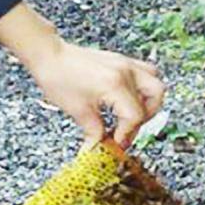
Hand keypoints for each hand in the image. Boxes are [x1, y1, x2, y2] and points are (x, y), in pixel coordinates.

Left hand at [0, 4, 165, 145]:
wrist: (49, 56)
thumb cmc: (58, 78)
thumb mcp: (78, 111)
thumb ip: (94, 133)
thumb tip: (99, 149)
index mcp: (114, 84)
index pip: (134, 115)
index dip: (126, 134)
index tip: (115, 144)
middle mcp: (126, 71)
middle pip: (153, 99)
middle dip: (142, 120)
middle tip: (125, 131)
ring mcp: (126, 63)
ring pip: (155, 83)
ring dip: (149, 103)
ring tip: (131, 115)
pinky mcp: (122, 61)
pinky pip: (146, 73)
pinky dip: (143, 89)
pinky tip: (128, 100)